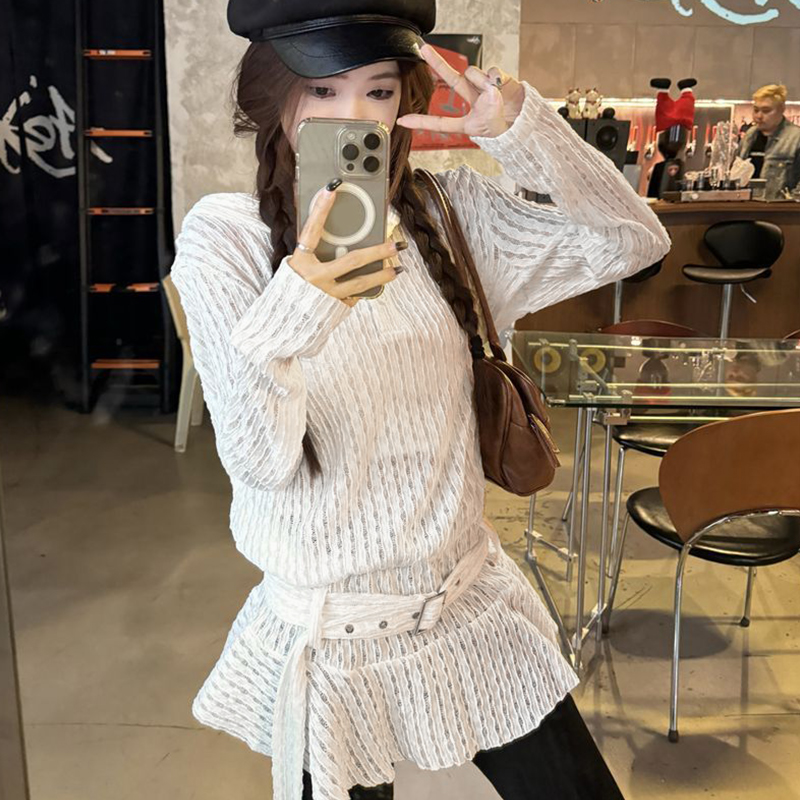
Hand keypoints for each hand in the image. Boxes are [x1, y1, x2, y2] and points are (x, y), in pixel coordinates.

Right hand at [288, 182, 401, 307]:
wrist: (287, 317)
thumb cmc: (293, 284)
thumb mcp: (298, 262)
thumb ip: (312, 245)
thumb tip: (323, 217)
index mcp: (301, 261)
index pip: (312, 230)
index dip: (320, 209)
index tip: (332, 189)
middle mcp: (316, 278)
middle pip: (352, 261)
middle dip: (377, 251)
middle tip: (395, 245)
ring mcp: (327, 294)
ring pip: (361, 283)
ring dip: (382, 275)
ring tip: (398, 268)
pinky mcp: (335, 306)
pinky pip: (355, 295)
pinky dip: (368, 289)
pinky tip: (380, 283)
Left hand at [396, 43, 524, 137]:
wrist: (523, 123)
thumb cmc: (503, 128)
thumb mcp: (488, 127)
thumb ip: (485, 105)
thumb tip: (488, 84)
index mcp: (466, 121)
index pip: (441, 122)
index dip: (422, 122)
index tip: (402, 121)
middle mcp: (472, 99)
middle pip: (451, 78)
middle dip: (436, 62)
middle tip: (423, 50)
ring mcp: (483, 87)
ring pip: (472, 74)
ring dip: (481, 83)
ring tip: (494, 94)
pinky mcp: (495, 78)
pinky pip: (489, 71)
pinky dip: (493, 78)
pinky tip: (499, 86)